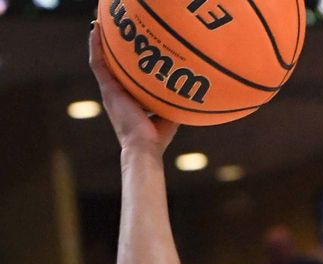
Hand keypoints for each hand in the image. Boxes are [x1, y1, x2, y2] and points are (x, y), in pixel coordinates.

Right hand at [88, 21, 178, 153]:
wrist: (144, 147)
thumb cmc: (157, 138)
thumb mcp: (169, 114)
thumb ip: (174, 100)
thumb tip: (191, 90)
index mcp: (129, 100)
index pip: (127, 76)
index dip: (127, 63)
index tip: (133, 48)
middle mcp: (117, 93)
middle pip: (113, 65)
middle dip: (113, 47)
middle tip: (117, 28)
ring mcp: (110, 91)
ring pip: (102, 60)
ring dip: (100, 41)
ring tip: (101, 22)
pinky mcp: (108, 89)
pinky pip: (98, 63)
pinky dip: (95, 46)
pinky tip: (96, 29)